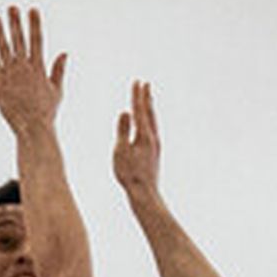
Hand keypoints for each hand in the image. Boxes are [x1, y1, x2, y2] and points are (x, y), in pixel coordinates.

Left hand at [0, 7, 65, 139]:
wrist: (32, 127)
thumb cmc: (46, 111)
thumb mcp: (57, 90)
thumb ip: (59, 70)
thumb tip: (64, 53)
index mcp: (39, 68)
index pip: (37, 40)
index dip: (34, 24)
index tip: (32, 10)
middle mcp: (24, 68)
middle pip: (19, 40)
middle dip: (15, 23)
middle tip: (12, 7)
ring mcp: (10, 75)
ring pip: (4, 48)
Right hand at [113, 79, 161, 207]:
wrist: (145, 193)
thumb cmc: (129, 174)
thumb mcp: (121, 150)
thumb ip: (123, 130)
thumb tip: (125, 112)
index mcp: (144, 135)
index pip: (139, 110)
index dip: (137, 96)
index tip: (137, 82)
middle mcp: (153, 138)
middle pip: (150, 113)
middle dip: (146, 98)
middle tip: (146, 84)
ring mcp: (156, 146)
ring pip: (153, 122)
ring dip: (150, 109)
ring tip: (148, 100)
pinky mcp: (155, 154)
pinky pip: (153, 131)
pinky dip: (150, 122)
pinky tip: (148, 126)